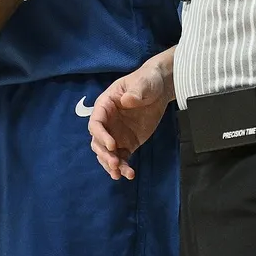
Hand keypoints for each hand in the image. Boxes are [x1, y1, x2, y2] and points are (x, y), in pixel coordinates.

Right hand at [89, 52, 171, 179]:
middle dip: (104, 154)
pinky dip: (124, 167)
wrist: (160, 88)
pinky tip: (129, 174)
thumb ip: (134, 92)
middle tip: (114, 163)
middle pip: (98, 142)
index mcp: (105, 106)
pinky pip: (122, 157)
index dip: (101, 135)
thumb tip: (127, 100)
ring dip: (111, 165)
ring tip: (120, 173)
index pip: (96, 123)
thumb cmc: (147, 81)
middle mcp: (107, 122)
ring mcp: (116, 134)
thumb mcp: (142, 83)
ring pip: (108, 154)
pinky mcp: (128, 143)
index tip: (112, 145)